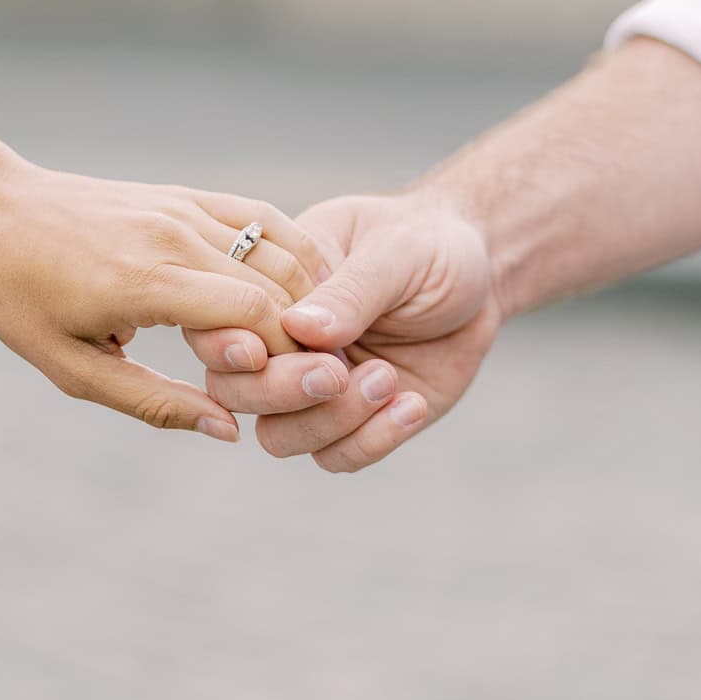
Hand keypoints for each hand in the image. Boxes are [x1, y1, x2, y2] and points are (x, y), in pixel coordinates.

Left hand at [0, 147, 325, 440]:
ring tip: (313, 342)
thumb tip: (229, 430)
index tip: (303, 395)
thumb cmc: (21, 297)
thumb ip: (156, 403)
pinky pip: (259, 217)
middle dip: (307, 336)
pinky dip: (291, 250)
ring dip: (306, 296)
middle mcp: (175, 235)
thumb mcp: (73, 369)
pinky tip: (303, 287)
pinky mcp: (185, 193)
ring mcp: (184, 207)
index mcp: (145, 282)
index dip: (290, 359)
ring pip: (279, 247)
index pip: (254, 315)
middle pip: (277, 285)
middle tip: (320, 378)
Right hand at [186, 186, 499, 470]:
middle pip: (236, 389)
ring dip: (330, 420)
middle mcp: (282, 340)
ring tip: (388, 378)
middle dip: (280, 390)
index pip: (220, 321)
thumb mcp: (396, 251)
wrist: (479, 271)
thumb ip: (351, 289)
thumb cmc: (427, 242)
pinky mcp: (355, 419)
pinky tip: (412, 405)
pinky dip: (371, 441)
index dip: (227, 343)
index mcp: (273, 283)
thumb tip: (299, 327)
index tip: (266, 348)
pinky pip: (337, 457)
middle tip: (338, 372)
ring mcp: (315, 384)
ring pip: (280, 435)